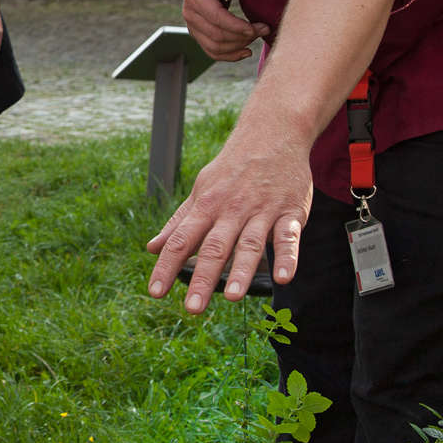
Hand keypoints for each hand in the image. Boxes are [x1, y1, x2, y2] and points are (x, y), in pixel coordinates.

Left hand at [145, 126, 309, 312]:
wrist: (272, 134)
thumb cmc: (232, 169)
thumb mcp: (201, 191)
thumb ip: (178, 222)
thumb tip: (152, 248)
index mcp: (206, 206)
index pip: (181, 239)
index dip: (167, 266)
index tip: (155, 292)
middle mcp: (231, 210)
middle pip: (214, 247)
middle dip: (202, 279)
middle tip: (192, 308)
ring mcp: (262, 210)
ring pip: (250, 244)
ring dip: (242, 271)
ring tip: (231, 297)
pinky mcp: (290, 211)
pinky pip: (288, 236)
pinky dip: (287, 257)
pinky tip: (282, 278)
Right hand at [181, 0, 268, 60]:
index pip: (217, 18)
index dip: (238, 26)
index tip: (258, 28)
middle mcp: (189, 14)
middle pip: (217, 36)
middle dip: (243, 37)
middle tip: (264, 29)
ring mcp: (191, 26)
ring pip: (215, 47)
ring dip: (239, 46)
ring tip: (257, 36)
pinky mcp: (198, 34)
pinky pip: (212, 51)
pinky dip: (230, 55)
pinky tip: (246, 52)